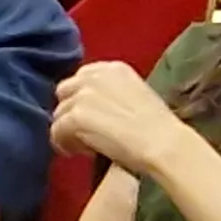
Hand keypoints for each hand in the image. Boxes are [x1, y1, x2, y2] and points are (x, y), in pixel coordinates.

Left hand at [48, 61, 197, 176]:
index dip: (81, 98)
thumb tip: (92, 106)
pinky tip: (84, 152)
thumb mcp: (136, 95)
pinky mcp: (75, 117)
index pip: (81, 78)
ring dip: (69, 131)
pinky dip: (65, 144)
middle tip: (83, 132)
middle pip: (64, 92)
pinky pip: (56, 132)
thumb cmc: (157, 127)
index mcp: (113, 68)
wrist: (163, 143)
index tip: (90, 116)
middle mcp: (95, 77)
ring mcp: (83, 95)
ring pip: (59, 115)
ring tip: (87, 145)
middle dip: (70, 111)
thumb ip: (112, 92)